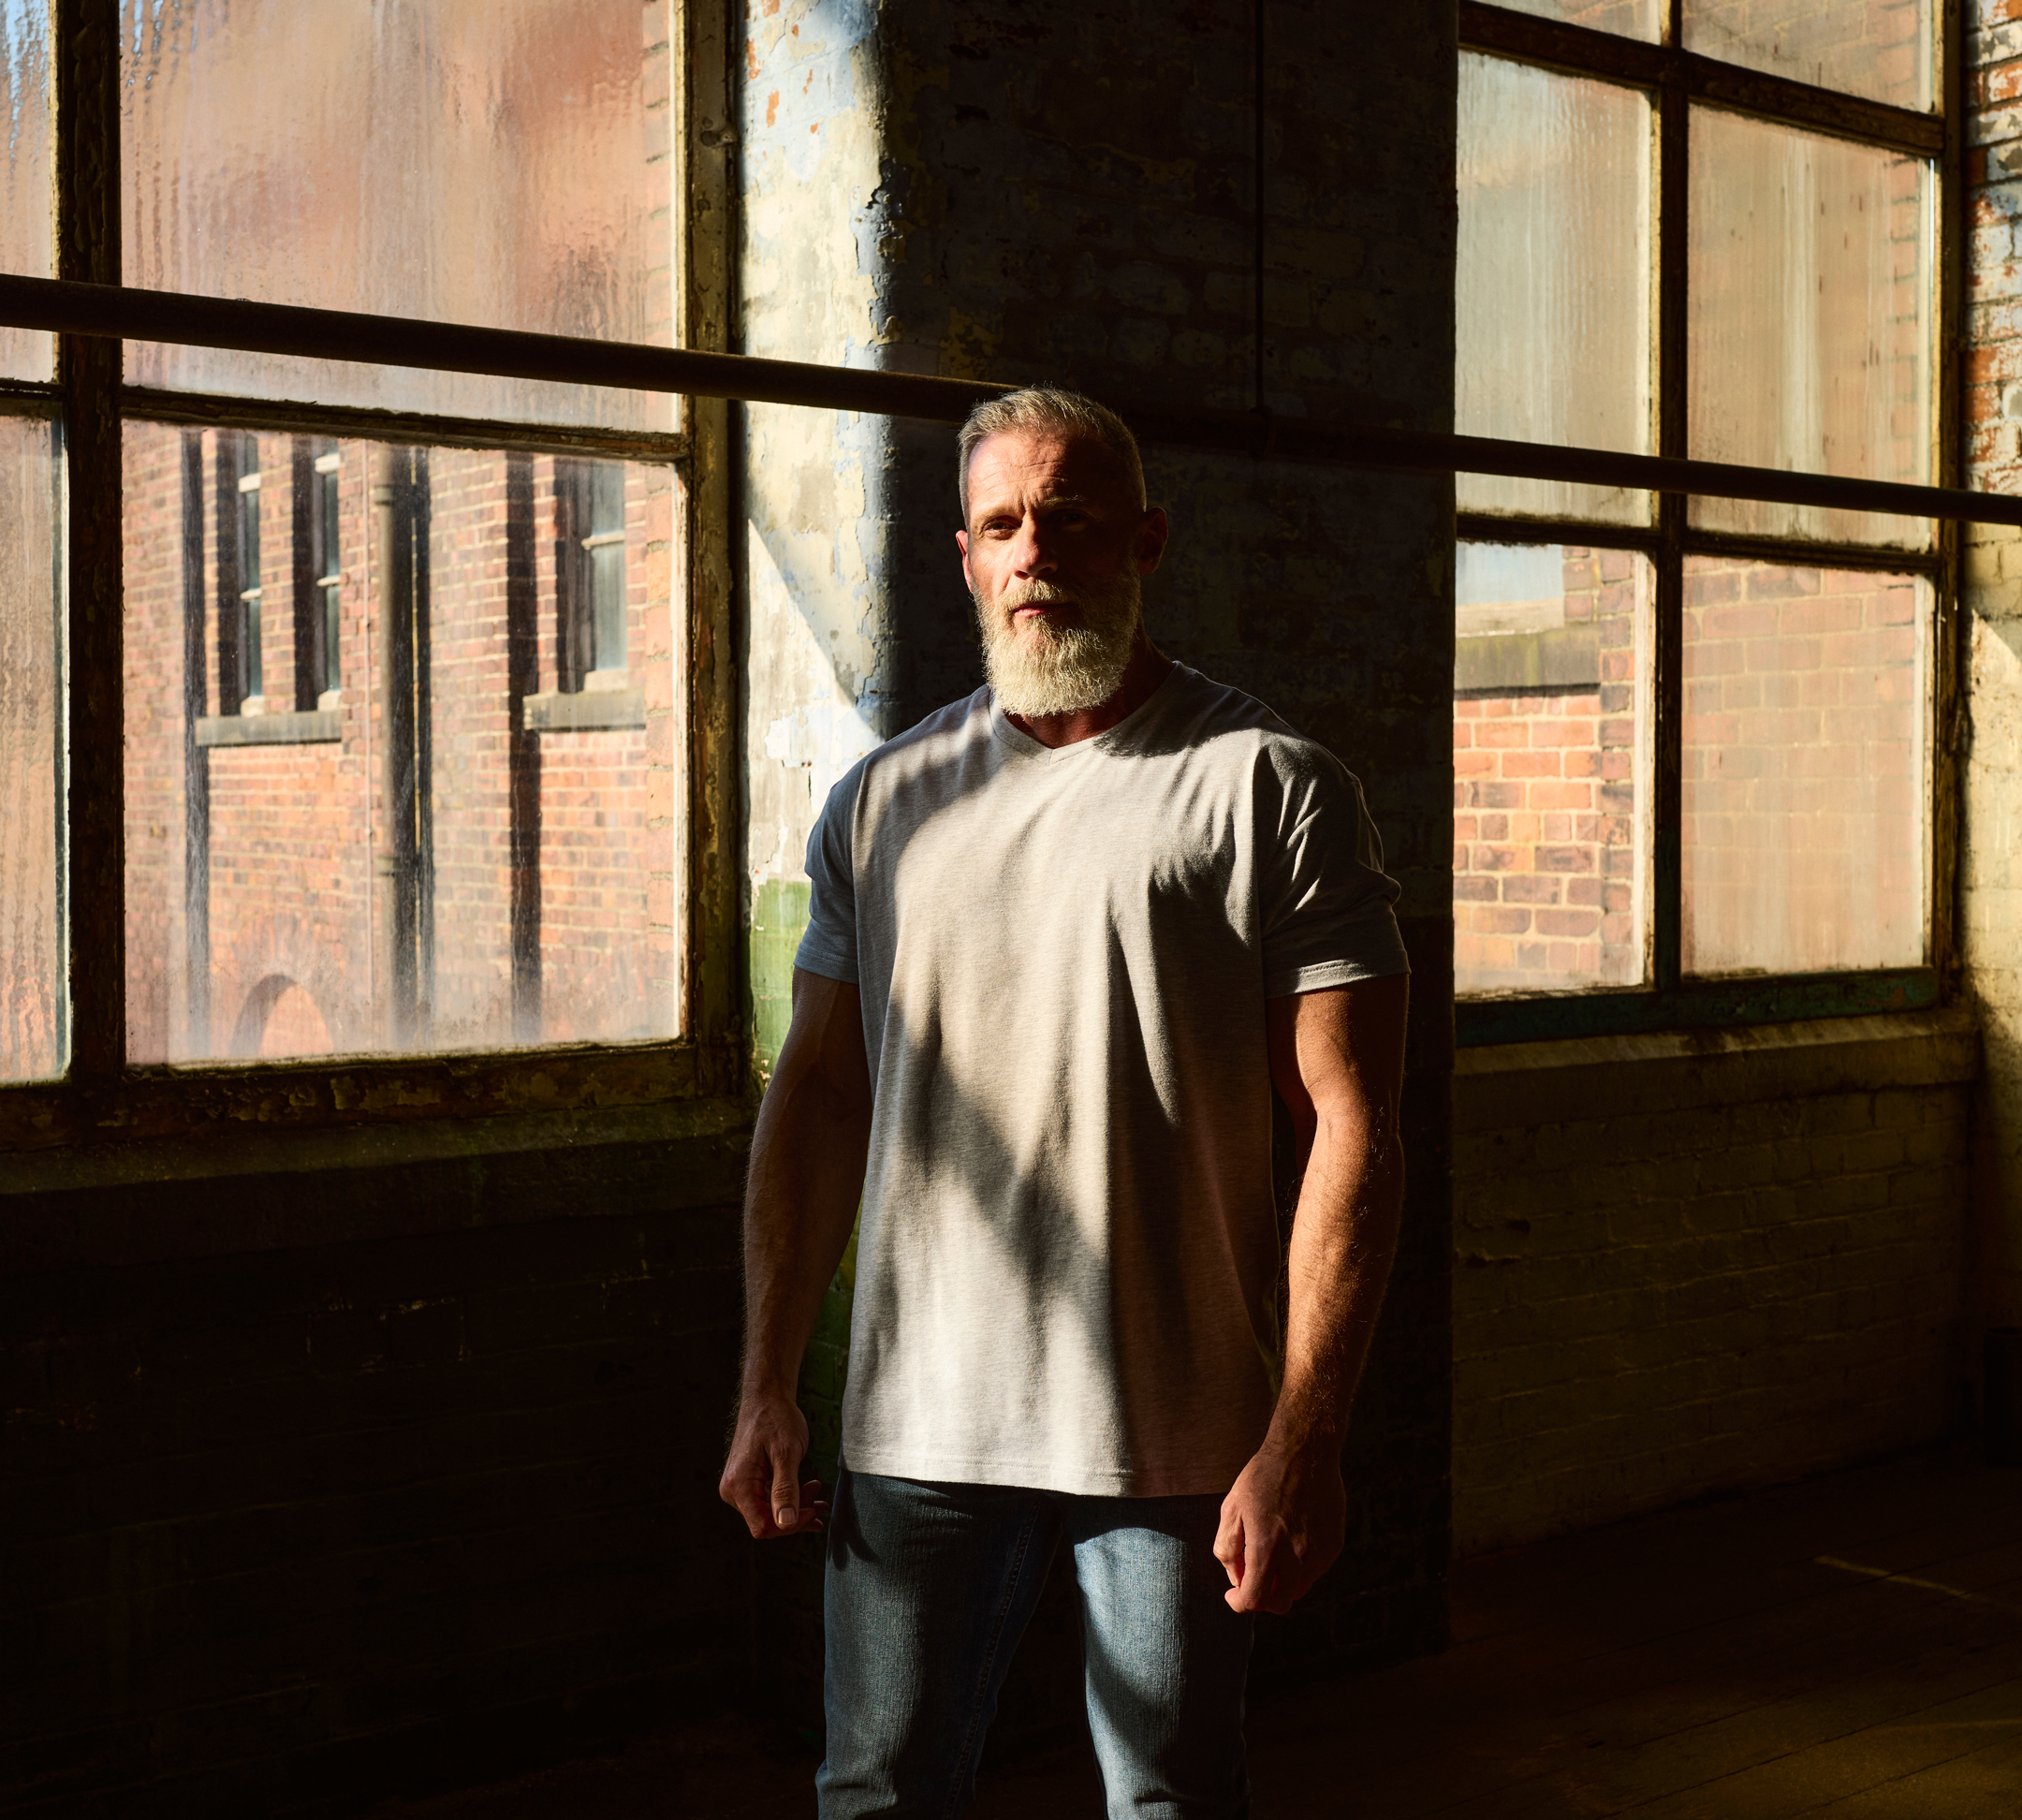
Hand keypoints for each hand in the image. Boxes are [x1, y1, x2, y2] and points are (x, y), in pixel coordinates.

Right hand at [719, 1389, 828, 1538]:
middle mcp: (733, 1491)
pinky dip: (790, 1500)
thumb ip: (785, 1490)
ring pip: (770, 1514)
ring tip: (818, 1494)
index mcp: (739, 1486)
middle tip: (821, 1502)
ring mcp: (739, 1488)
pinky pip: (768, 1502)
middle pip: (767, 1522)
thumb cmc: (776, 1419)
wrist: (767, 1398)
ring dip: (796, 1508)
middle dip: (797, 1516)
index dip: (789, 1526)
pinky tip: (807, 1492)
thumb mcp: (787, 1454)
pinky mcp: (748, 1484)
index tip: (812, 1510)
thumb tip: (786, 1525)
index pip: (762, 1527)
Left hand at [1214, 1439, 1346, 1614]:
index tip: (1234, 1594)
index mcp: (1266, 1547)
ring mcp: (1319, 1552)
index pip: (1254, 1599)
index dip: (1239, 1602)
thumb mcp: (1231, 1508)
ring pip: (1299, 1589)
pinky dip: (1300, 1568)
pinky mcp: (1334, 1545)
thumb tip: (1237, 1578)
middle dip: (1262, 1599)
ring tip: (1272, 1555)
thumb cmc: (1262, 1477)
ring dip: (1282, 1583)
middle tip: (1252, 1581)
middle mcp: (1296, 1556)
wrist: (1304, 1451)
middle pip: (1280, 1603)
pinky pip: (1315, 1571)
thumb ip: (1228, 1549)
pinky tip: (1292, 1542)